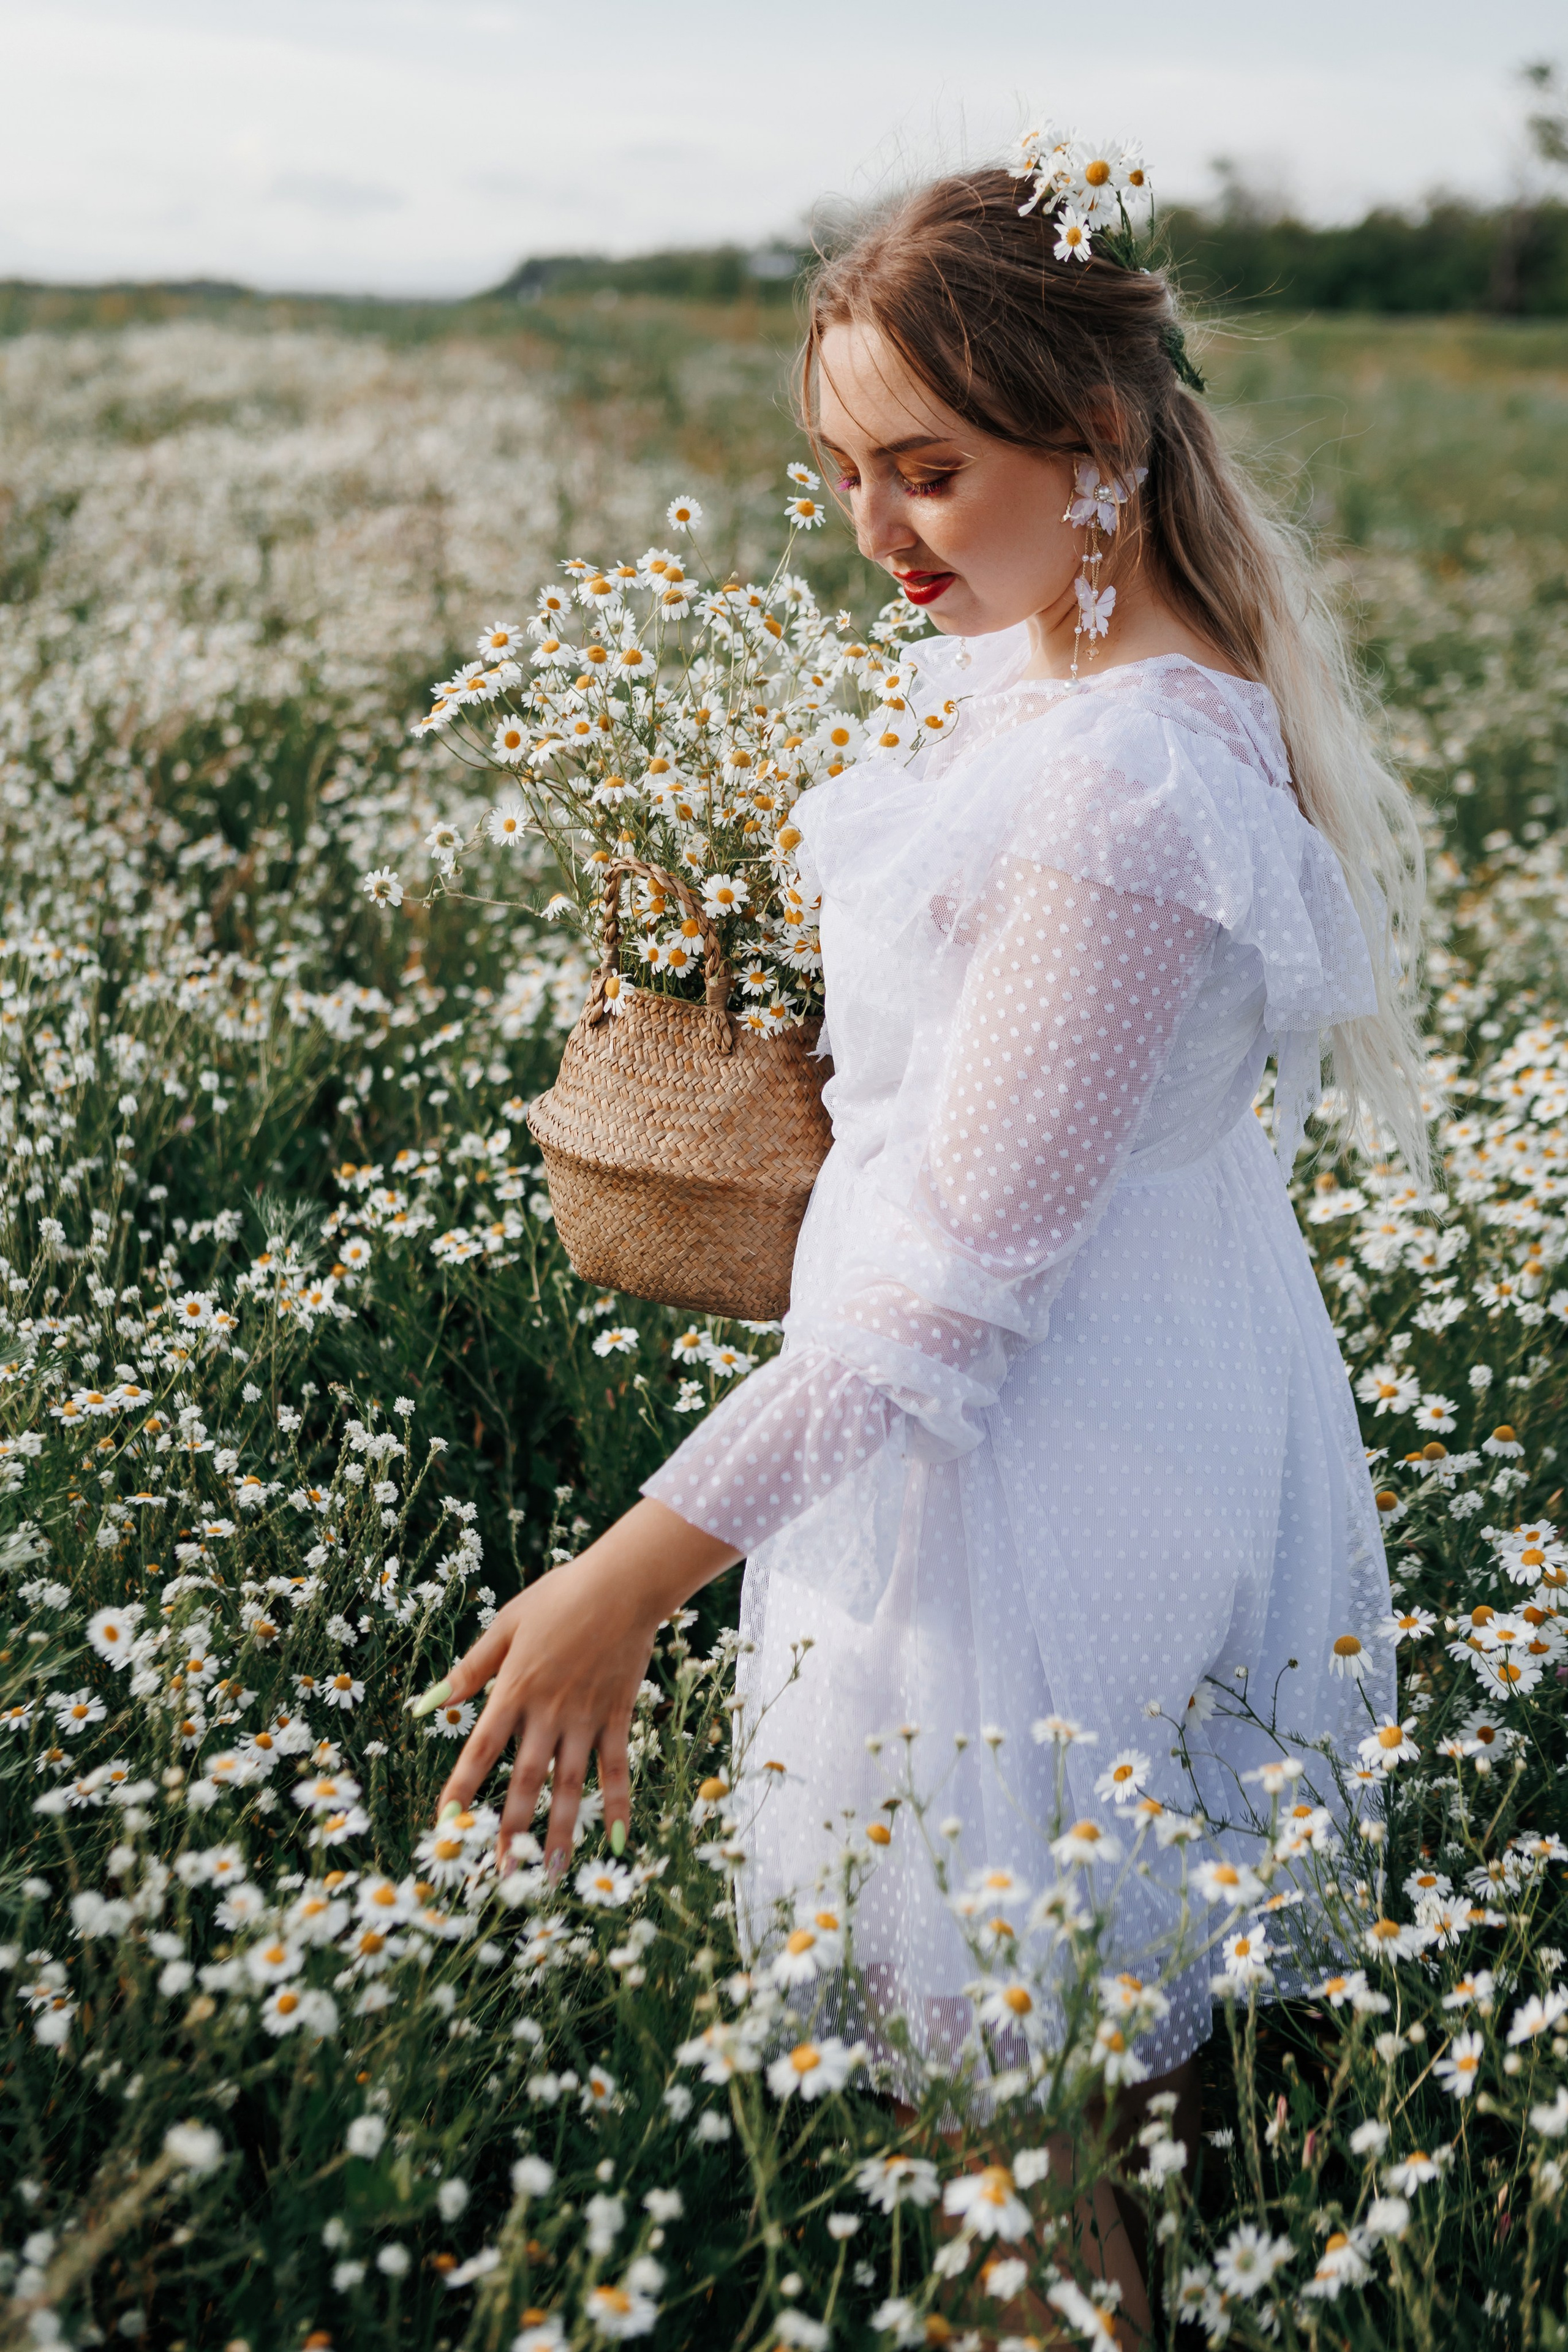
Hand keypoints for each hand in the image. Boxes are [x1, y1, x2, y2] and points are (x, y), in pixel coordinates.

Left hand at [415, 1498, 737, 1873]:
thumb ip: (471, 1668)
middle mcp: (548, 1711)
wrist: (623, 1584)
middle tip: (502, 1872)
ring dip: (562, 1831)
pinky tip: (619, 1841)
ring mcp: (586, 1718)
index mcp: (515, 1688)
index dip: (462, 1786)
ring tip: (554, 1875)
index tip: (447, 1822)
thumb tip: (429, 1702)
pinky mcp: (618, 1716)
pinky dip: (618, 1804)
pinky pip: (617, 1767)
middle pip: (525, 1780)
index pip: (481, 1747)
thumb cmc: (560, 1597)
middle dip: (512, 1829)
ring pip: (571, 1784)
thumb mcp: (507, 1624)